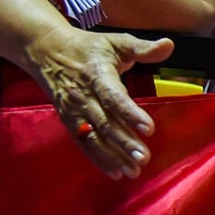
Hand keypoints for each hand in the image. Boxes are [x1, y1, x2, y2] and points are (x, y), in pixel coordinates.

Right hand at [22, 28, 173, 179]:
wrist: (46, 50)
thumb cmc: (89, 48)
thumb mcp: (116, 42)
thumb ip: (142, 48)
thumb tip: (168, 45)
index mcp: (97, 74)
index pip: (114, 96)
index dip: (130, 113)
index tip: (149, 129)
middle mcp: (83, 95)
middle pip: (104, 122)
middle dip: (124, 142)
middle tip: (143, 158)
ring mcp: (74, 111)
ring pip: (93, 137)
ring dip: (113, 156)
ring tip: (134, 171)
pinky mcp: (69, 121)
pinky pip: (83, 143)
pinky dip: (98, 159)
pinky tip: (116, 172)